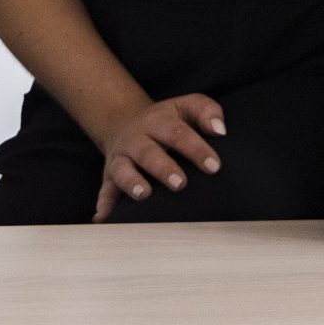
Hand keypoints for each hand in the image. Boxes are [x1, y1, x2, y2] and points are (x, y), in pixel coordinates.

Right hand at [91, 94, 225, 221]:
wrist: (125, 122)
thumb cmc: (166, 120)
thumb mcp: (186, 106)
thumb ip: (206, 111)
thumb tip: (220, 130)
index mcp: (158, 122)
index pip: (178, 133)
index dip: (196, 149)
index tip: (214, 166)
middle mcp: (136, 140)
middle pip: (148, 153)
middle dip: (164, 169)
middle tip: (180, 183)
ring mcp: (120, 159)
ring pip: (122, 170)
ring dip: (131, 183)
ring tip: (143, 195)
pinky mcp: (109, 177)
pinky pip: (104, 191)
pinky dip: (103, 205)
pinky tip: (104, 218)